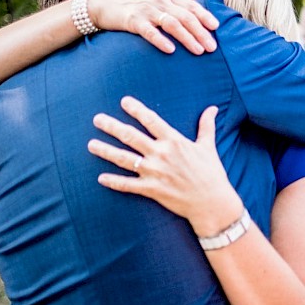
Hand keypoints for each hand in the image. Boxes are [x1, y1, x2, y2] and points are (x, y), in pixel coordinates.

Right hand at [86, 0, 218, 54]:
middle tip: (212, 48)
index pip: (191, 6)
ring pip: (172, 23)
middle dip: (201, 32)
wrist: (104, 3)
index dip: (205, 16)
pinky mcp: (132, 20)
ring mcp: (146, 10)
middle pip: (185, 16)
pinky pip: (149, 31)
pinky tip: (171, 50)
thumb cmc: (135, 3)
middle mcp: (160, 0)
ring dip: (187, 37)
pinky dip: (160, 40)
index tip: (217, 28)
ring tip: (198, 51)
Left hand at [88, 96, 243, 235]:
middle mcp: (161, 154)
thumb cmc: (212, 174)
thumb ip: (207, 126)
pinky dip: (114, 182)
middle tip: (97, 119)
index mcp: (175, 141)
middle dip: (112, 126)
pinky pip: (128, 185)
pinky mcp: (152, 189)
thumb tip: (213, 109)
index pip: (151, 120)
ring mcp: (155, 172)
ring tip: (90, 144)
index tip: (124, 101)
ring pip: (124, 159)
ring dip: (106, 151)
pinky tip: (101, 178)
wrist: (212, 203)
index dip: (136, 109)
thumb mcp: (208, 147)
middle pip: (131, 136)